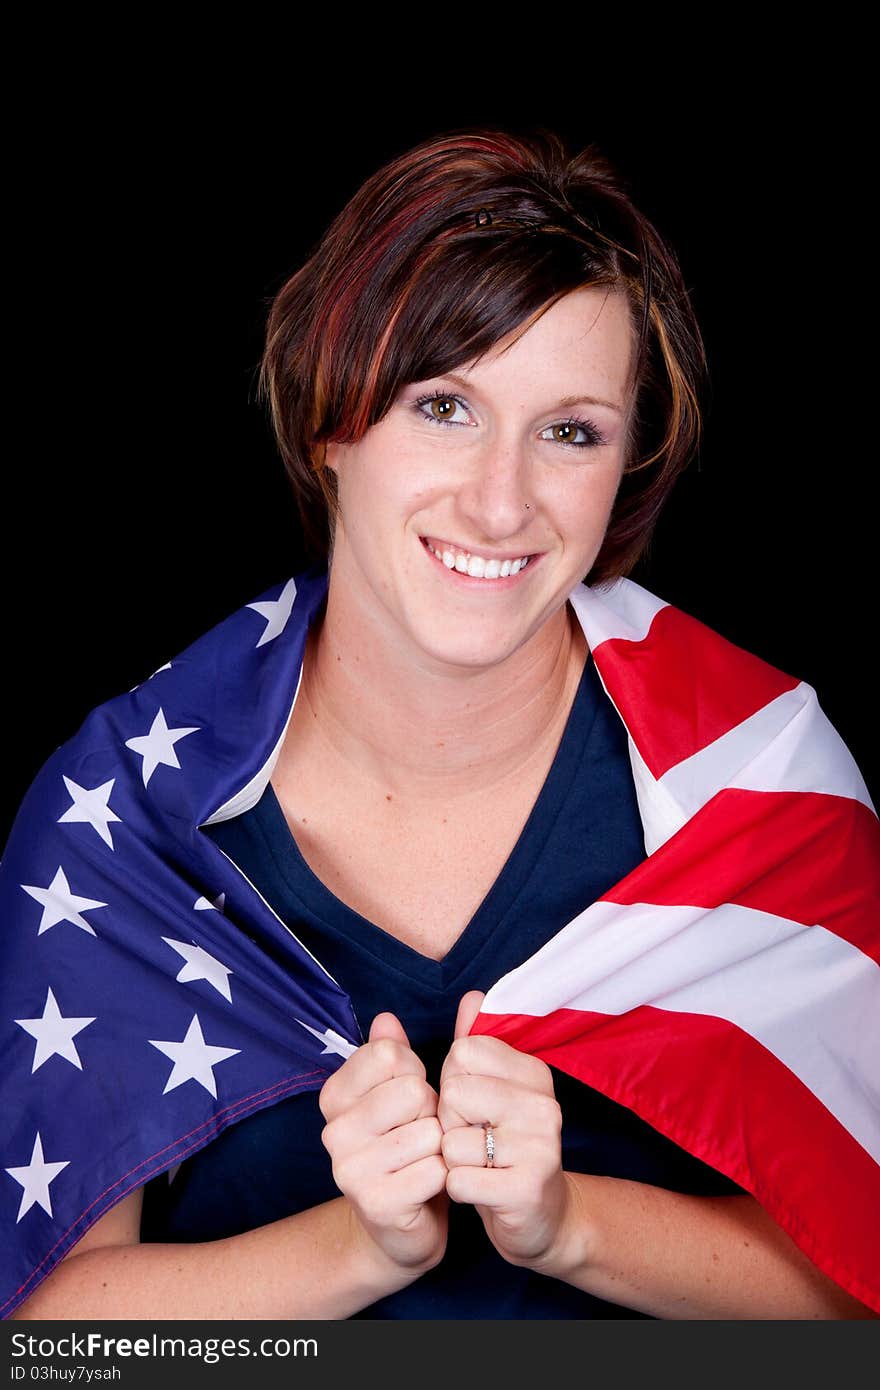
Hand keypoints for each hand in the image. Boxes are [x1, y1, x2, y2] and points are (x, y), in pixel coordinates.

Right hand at [318, 1010, 448, 1279]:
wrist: (401, 1226)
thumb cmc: (406, 1149)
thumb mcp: (399, 1094)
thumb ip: (394, 1053)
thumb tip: (386, 1018)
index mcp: (334, 1096)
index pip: (388, 1053)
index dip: (414, 1072)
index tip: (409, 1098)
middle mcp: (334, 1131)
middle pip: (412, 1090)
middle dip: (431, 1111)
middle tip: (421, 1132)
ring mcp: (350, 1170)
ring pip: (428, 1131)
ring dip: (440, 1146)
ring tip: (425, 1159)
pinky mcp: (376, 1203)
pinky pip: (435, 1170)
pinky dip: (443, 1176)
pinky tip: (428, 1186)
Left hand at [438, 991, 576, 1270]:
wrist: (541, 1215)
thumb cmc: (505, 1144)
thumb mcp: (493, 1088)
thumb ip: (477, 1043)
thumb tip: (473, 997)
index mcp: (534, 1073)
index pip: (461, 1053)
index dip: (454, 1082)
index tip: (476, 1104)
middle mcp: (543, 1105)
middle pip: (453, 1094)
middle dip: (451, 1122)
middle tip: (477, 1139)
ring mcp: (540, 1148)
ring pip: (452, 1142)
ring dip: (455, 1160)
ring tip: (482, 1166)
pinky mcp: (526, 1190)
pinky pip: (458, 1181)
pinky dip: (459, 1189)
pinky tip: (482, 1190)